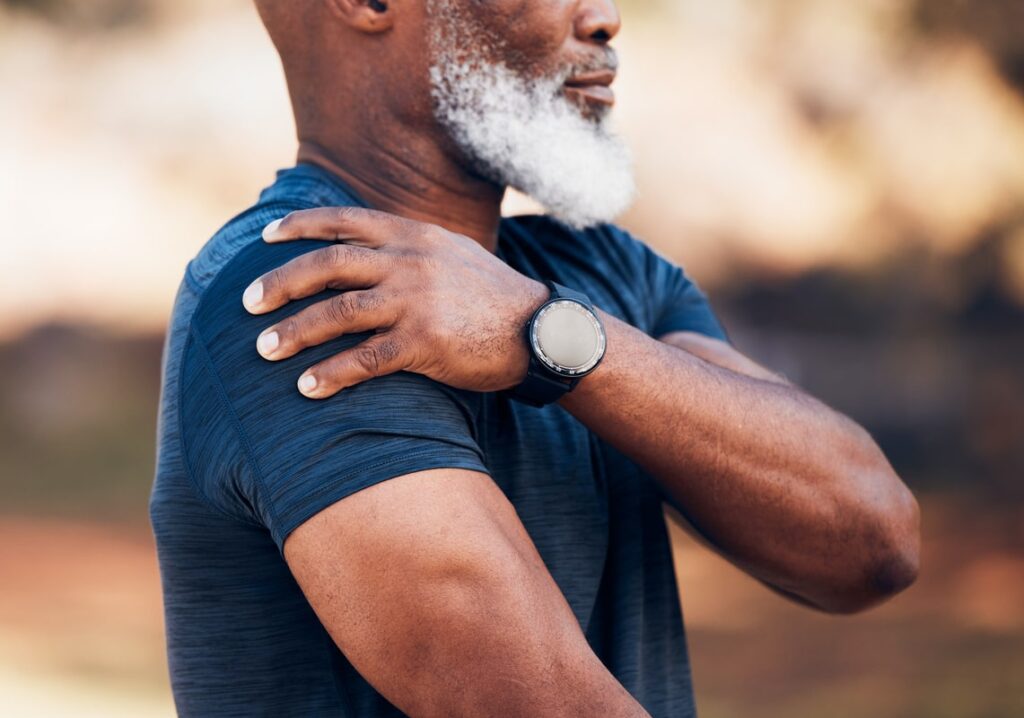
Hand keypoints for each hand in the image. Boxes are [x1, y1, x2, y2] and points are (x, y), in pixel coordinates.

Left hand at [241, 206, 548, 398]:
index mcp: (413, 234)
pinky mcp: (427, 342)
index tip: (265, 239)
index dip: (300, 227)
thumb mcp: (452, 253)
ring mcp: (418, 300)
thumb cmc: (492, 296)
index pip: (344, 222)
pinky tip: (307, 388)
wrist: (540, 330)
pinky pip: (366, 359)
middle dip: (281, 283)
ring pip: (339, 311)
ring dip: (295, 332)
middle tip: (247, 304)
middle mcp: (410, 261)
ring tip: (264, 350)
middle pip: (328, 265)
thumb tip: (364, 247)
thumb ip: (408, 246)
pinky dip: (331, 374)